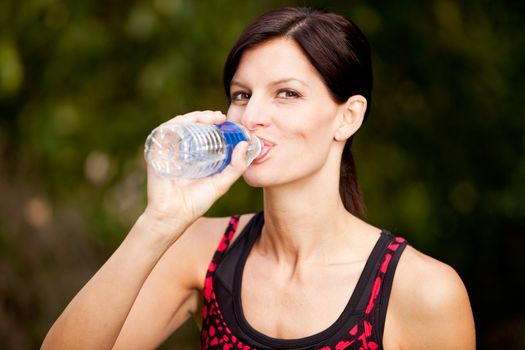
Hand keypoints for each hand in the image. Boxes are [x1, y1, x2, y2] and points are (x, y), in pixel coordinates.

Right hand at [143, 111, 248, 236]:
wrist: (173, 215)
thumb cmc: (196, 202)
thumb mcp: (222, 183)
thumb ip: (236, 167)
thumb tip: (244, 144)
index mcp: (195, 156)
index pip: (203, 133)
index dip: (214, 124)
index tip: (226, 120)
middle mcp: (181, 150)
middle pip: (191, 125)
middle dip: (205, 117)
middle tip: (219, 117)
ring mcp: (168, 150)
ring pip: (179, 125)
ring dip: (193, 117)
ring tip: (208, 118)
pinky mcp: (156, 152)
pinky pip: (164, 131)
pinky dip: (176, 124)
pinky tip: (189, 122)